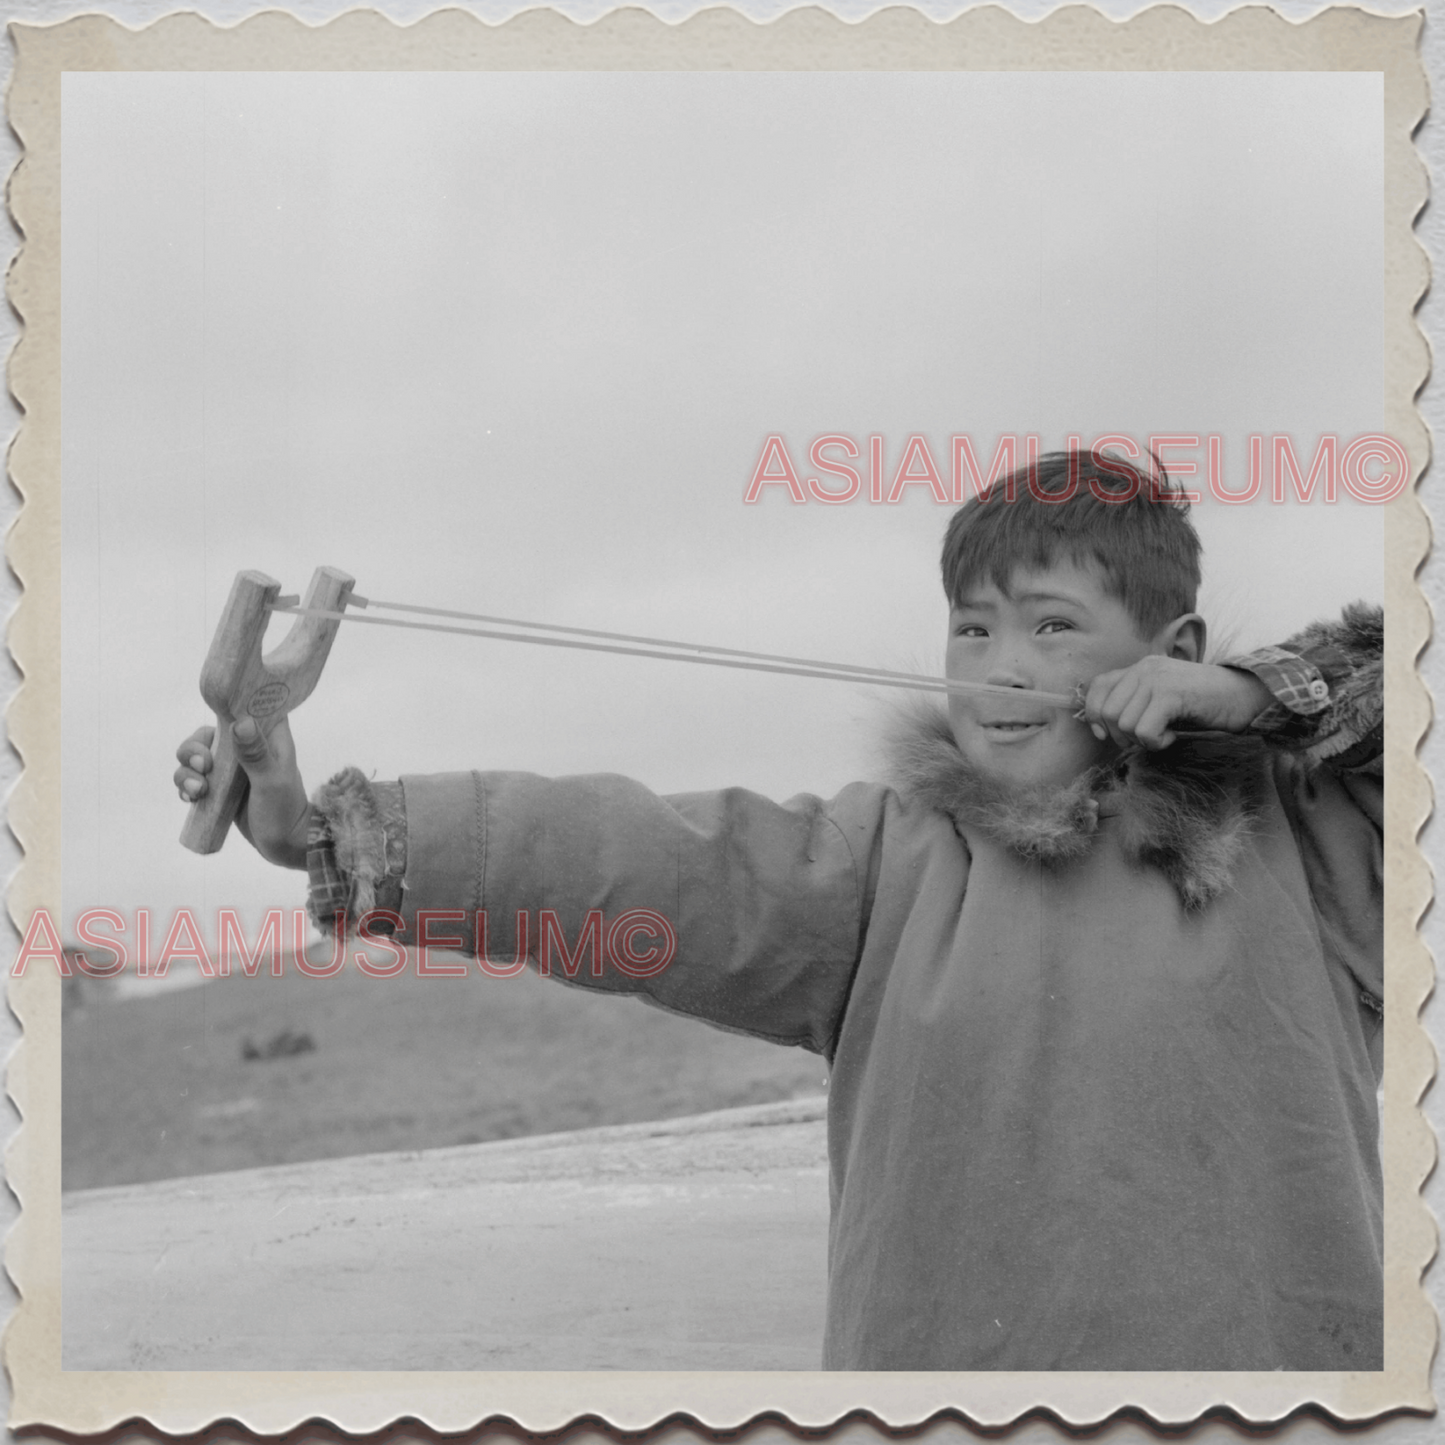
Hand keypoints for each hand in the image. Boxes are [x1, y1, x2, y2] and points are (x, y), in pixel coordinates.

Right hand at [173, 716, 310, 868]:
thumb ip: (256, 754)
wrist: (285, 845)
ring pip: (194, 758)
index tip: (215, 721)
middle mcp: (247, 747)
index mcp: (268, 736)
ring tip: (197, 791)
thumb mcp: (271, 781)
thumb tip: (241, 722)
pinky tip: (191, 799)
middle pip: (207, 734)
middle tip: (202, 768)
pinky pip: (192, 780)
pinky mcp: (219, 788)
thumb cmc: (286, 810)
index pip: (246, 705)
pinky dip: (186, 786)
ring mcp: (231, 769)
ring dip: (186, 772)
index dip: (226, 705)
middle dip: (194, 749)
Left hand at [1082, 658, 1271, 751]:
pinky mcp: (1171, 694)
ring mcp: (1157, 679)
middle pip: (1107, 712)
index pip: (1097, 687)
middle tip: (1147, 738)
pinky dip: (1155, 743)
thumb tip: (1102, 728)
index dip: (1094, 715)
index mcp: (1140, 667)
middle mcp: (1145, 668)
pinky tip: (1171, 737)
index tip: (1105, 735)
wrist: (1245, 696)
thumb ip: (1134, 704)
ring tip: (1165, 734)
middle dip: (1122, 736)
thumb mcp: (1162, 699)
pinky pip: (1144, 731)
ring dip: (1142, 740)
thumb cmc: (1203, 705)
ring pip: (1124, 724)